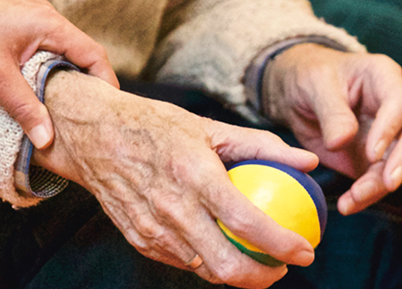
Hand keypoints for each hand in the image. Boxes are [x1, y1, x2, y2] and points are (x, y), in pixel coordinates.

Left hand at [0, 0, 119, 148]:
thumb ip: (25, 108)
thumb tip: (47, 139)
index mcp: (49, 24)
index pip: (94, 54)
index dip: (105, 84)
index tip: (107, 112)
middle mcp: (46, 20)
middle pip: (81, 56)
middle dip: (86, 87)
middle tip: (88, 119)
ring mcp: (31, 23)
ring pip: (61, 56)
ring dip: (63, 82)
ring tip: (65, 114)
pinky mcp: (17, 30)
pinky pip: (43, 54)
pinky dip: (46, 75)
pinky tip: (38, 96)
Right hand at [33, 71, 318, 288]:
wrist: (93, 135)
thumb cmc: (155, 126)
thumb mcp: (210, 126)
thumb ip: (262, 145)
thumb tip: (308, 161)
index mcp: (194, 176)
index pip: (247, 222)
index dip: (282, 244)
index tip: (306, 250)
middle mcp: (173, 209)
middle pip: (226, 265)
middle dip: (264, 277)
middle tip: (283, 267)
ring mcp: (153, 230)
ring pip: (205, 270)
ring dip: (237, 274)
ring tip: (257, 261)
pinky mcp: (140, 240)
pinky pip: (182, 262)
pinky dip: (207, 262)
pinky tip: (222, 250)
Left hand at [262, 44, 401, 214]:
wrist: (298, 94)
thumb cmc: (310, 77)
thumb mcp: (315, 86)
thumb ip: (331, 112)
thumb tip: (342, 142)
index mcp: (384, 77)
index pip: (399, 104)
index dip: (390, 129)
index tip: (371, 153)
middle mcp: (396, 106)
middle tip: (388, 183)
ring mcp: (391, 135)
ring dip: (382, 185)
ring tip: (354, 199)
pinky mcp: (378, 159)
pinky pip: (382, 180)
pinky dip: (368, 195)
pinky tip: (349, 204)